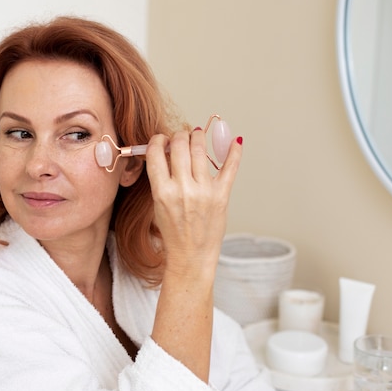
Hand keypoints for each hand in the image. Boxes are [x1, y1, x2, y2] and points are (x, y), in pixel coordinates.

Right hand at [145, 127, 242, 279]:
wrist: (190, 255)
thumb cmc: (173, 232)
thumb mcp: (158, 204)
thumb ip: (162, 178)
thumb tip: (168, 151)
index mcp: (162, 192)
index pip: (156, 153)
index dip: (158, 140)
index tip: (161, 139)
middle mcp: (183, 189)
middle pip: (179, 146)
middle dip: (179, 135)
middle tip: (180, 136)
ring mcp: (204, 191)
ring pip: (200, 150)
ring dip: (198, 137)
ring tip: (197, 135)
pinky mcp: (221, 195)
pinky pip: (230, 167)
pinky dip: (234, 152)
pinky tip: (235, 142)